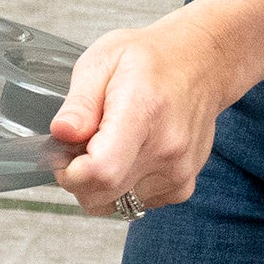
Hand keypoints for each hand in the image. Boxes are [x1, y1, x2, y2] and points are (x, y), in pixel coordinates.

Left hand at [48, 12, 234, 217]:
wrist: (202, 64)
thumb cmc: (151, 59)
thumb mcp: (103, 60)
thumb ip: (80, 102)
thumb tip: (62, 134)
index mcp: (143, 112)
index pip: (101, 172)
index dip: (71, 174)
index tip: (64, 155)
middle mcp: (166, 148)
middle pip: (101, 196)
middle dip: (79, 178)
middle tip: (84, 144)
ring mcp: (178, 172)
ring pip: (115, 203)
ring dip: (102, 183)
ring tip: (113, 145)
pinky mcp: (181, 187)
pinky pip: (135, 202)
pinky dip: (124, 185)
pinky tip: (133, 154)